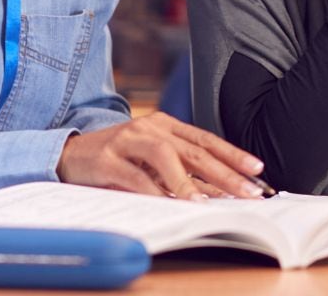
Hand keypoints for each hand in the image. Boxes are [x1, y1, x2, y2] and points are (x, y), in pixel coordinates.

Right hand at [56, 112, 266, 200]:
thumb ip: (181, 172)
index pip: (206, 139)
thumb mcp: (153, 162)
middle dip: (224, 172)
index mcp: (164, 125)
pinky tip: (169, 202)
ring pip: (165, 156)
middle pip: (193, 149)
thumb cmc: (118, 160)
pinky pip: (135, 175)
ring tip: (207, 202)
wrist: (70, 154)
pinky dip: (154, 190)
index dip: (233, 154)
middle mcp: (149, 128)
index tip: (257, 170)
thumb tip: (218, 191)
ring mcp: (127, 140)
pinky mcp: (107, 159)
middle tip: (247, 190)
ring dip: (189, 181)